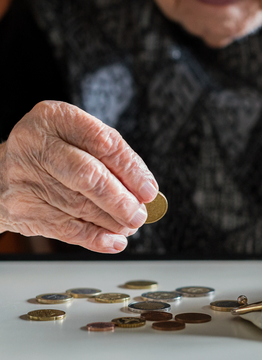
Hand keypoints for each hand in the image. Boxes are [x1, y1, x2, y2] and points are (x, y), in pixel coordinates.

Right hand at [0, 101, 157, 252]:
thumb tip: (144, 189)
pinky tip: (113, 241)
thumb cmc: (52, 152)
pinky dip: (94, 238)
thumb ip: (109, 157)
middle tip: (140, 214)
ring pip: (79, 206)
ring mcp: (26, 178)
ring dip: (112, 221)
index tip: (149, 190)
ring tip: (130, 225)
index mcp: (56, 118)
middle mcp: (37, 144)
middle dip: (120, 200)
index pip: (102, 142)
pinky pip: (65, 229)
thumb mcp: (76, 138)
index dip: (131, 169)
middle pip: (88, 176)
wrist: (2, 171)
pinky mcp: (23, 208)